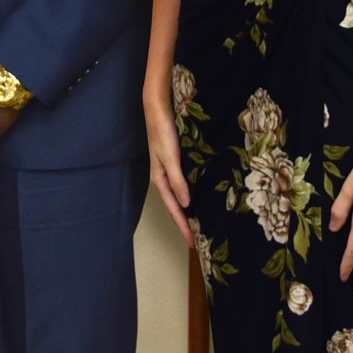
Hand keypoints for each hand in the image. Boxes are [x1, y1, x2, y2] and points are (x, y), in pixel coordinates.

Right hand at [143, 97, 193, 241]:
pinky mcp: (173, 163)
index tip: (192, 243)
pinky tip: (194, 198)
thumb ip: (178, 180)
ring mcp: (167, 170)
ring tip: (194, 225)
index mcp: (160, 179)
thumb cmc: (163, 132)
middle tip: (194, 239)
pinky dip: (186, 197)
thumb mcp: (171, 157)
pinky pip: (180, 186)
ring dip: (184, 212)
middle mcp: (163, 178)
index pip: (173, 209)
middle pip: (173, 207)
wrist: (157, 109)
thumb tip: (185, 204)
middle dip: (182, 224)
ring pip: (176, 198)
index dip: (182, 226)